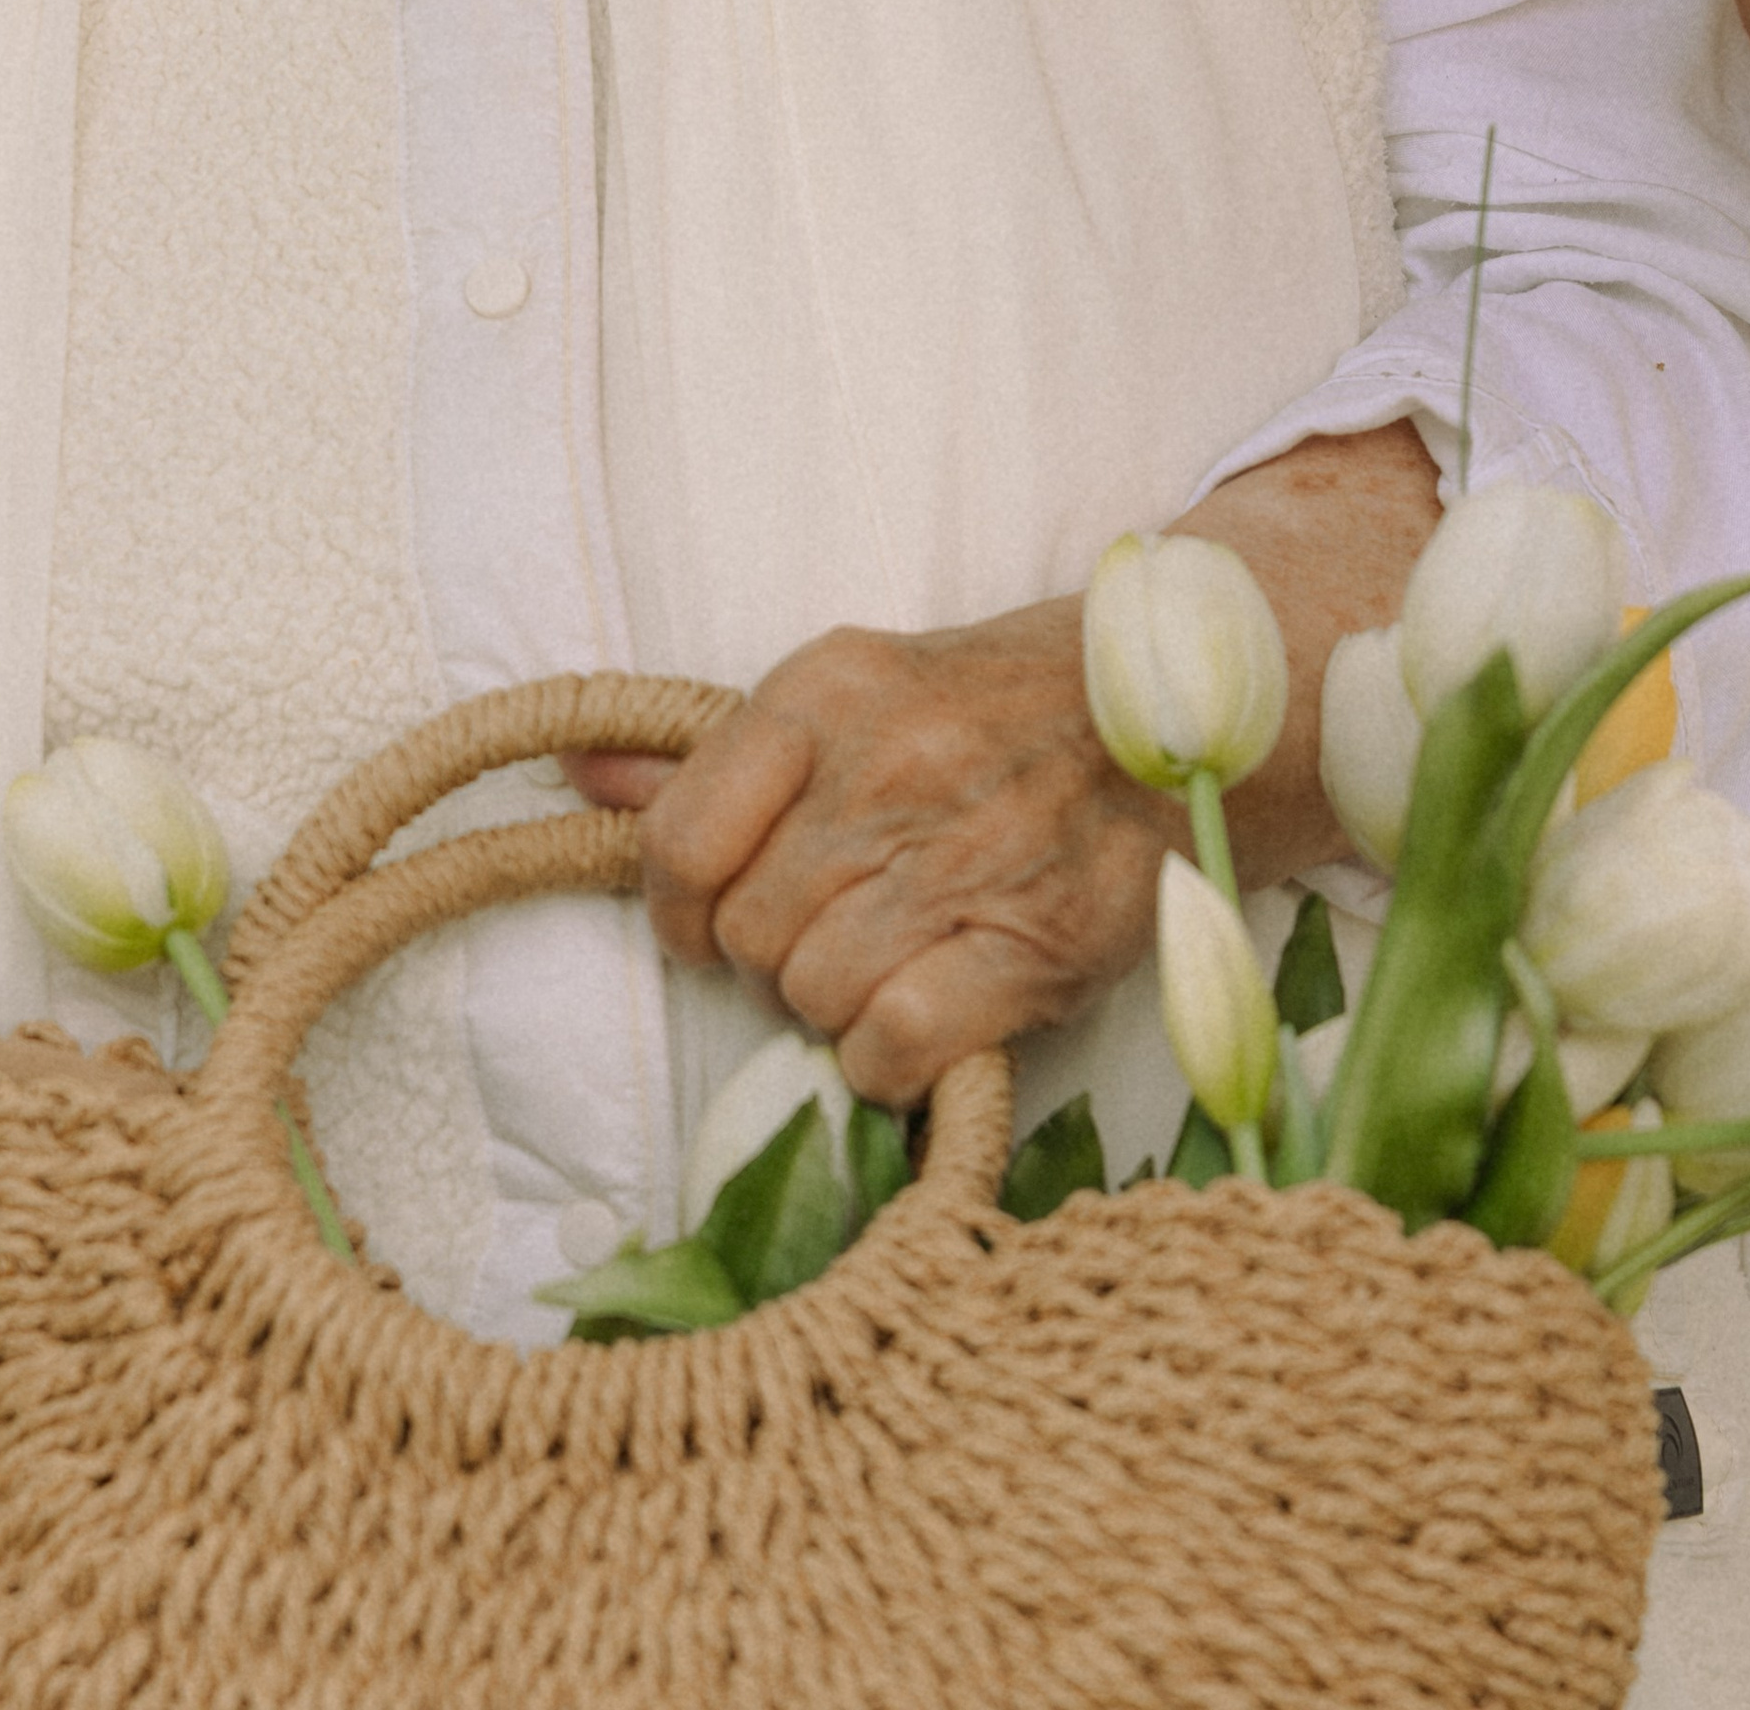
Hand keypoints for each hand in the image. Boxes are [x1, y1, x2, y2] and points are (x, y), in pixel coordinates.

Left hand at [570, 603, 1176, 1106]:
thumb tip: (577, 774)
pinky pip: (893, 1045)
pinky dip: (889, 1061)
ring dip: (837, 1008)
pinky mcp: (1040, 940)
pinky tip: (924, 1021)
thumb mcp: (851, 697)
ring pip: (813, 994)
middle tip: (838, 934)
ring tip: (893, 964)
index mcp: (829, 688)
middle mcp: (894, 761)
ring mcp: (972, 850)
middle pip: (748, 931)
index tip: (718, 921)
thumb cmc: (988, 714)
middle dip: (775, 957)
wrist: (1172, 717)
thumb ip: (715, 756)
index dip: (680, 910)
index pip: (681, 838)